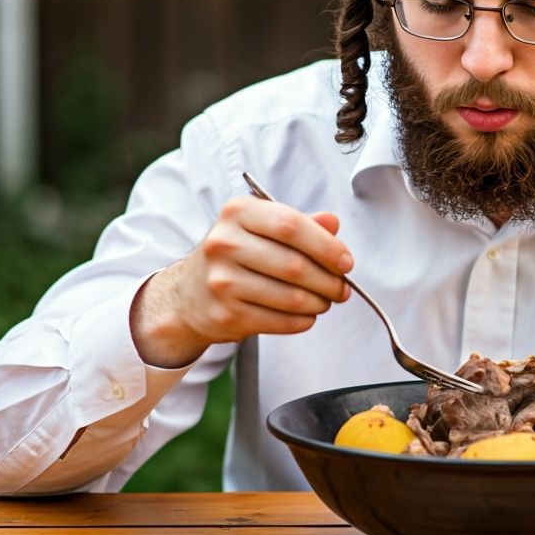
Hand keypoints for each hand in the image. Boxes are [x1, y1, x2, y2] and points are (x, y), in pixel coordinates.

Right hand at [130, 196, 352, 366]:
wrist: (188, 295)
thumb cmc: (235, 256)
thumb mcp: (261, 228)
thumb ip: (300, 223)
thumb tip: (333, 222)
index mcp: (238, 213)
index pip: (292, 226)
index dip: (327, 246)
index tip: (346, 262)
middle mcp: (224, 243)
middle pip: (295, 265)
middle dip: (329, 281)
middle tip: (342, 288)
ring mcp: (222, 281)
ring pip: (291, 297)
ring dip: (319, 303)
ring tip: (325, 301)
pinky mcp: (226, 314)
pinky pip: (280, 321)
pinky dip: (302, 320)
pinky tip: (306, 315)